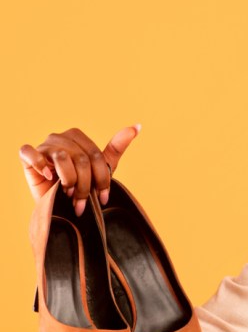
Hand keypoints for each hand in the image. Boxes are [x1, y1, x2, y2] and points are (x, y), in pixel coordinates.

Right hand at [19, 125, 140, 214]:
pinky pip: (29, 152)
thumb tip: (137, 126)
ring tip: (66, 193)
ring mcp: (43, 146)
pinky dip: (39, 165)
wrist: (57, 205)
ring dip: (68, 181)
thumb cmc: (80, 183)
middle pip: (81, 159)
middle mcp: (59, 137)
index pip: (96, 156)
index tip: (103, 198)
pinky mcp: (26, 156)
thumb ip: (116, 147)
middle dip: (85, 184)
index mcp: (77, 136)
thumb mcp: (102, 167)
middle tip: (81, 200)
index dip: (102, 179)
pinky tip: (48, 177)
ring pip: (62, 158)